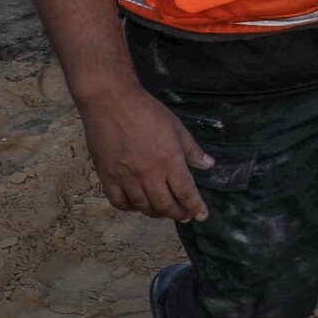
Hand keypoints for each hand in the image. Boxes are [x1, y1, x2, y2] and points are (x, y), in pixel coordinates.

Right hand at [77, 86, 214, 221]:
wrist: (111, 102)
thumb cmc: (146, 111)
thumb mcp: (176, 127)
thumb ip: (192, 150)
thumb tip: (209, 164)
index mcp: (169, 160)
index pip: (185, 192)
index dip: (195, 207)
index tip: (201, 215)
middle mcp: (148, 174)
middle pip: (166, 205)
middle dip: (179, 213)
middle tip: (184, 215)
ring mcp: (126, 178)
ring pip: (144, 207)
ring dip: (157, 213)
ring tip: (164, 210)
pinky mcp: (107, 177)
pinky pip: (120, 202)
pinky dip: (131, 207)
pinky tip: (138, 204)